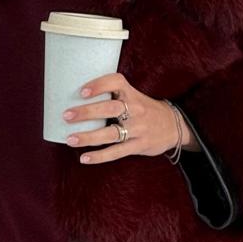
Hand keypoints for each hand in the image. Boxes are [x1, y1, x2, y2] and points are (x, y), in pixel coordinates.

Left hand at [60, 73, 196, 161]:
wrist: (175, 126)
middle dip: (87, 112)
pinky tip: (84, 158)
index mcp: (132, 94)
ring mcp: (138, 129)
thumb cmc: (146, 110)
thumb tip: (78, 97)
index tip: (82, 91)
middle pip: (110, 109)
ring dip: (89, 137)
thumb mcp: (135, 96)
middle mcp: (136, 109)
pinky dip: (100, 156)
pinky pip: (117, 152)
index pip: (116, 83)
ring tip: (70, 139)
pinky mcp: (139, 145)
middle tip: (67, 115)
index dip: (99, 85)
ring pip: (111, 133)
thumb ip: (114, 96)